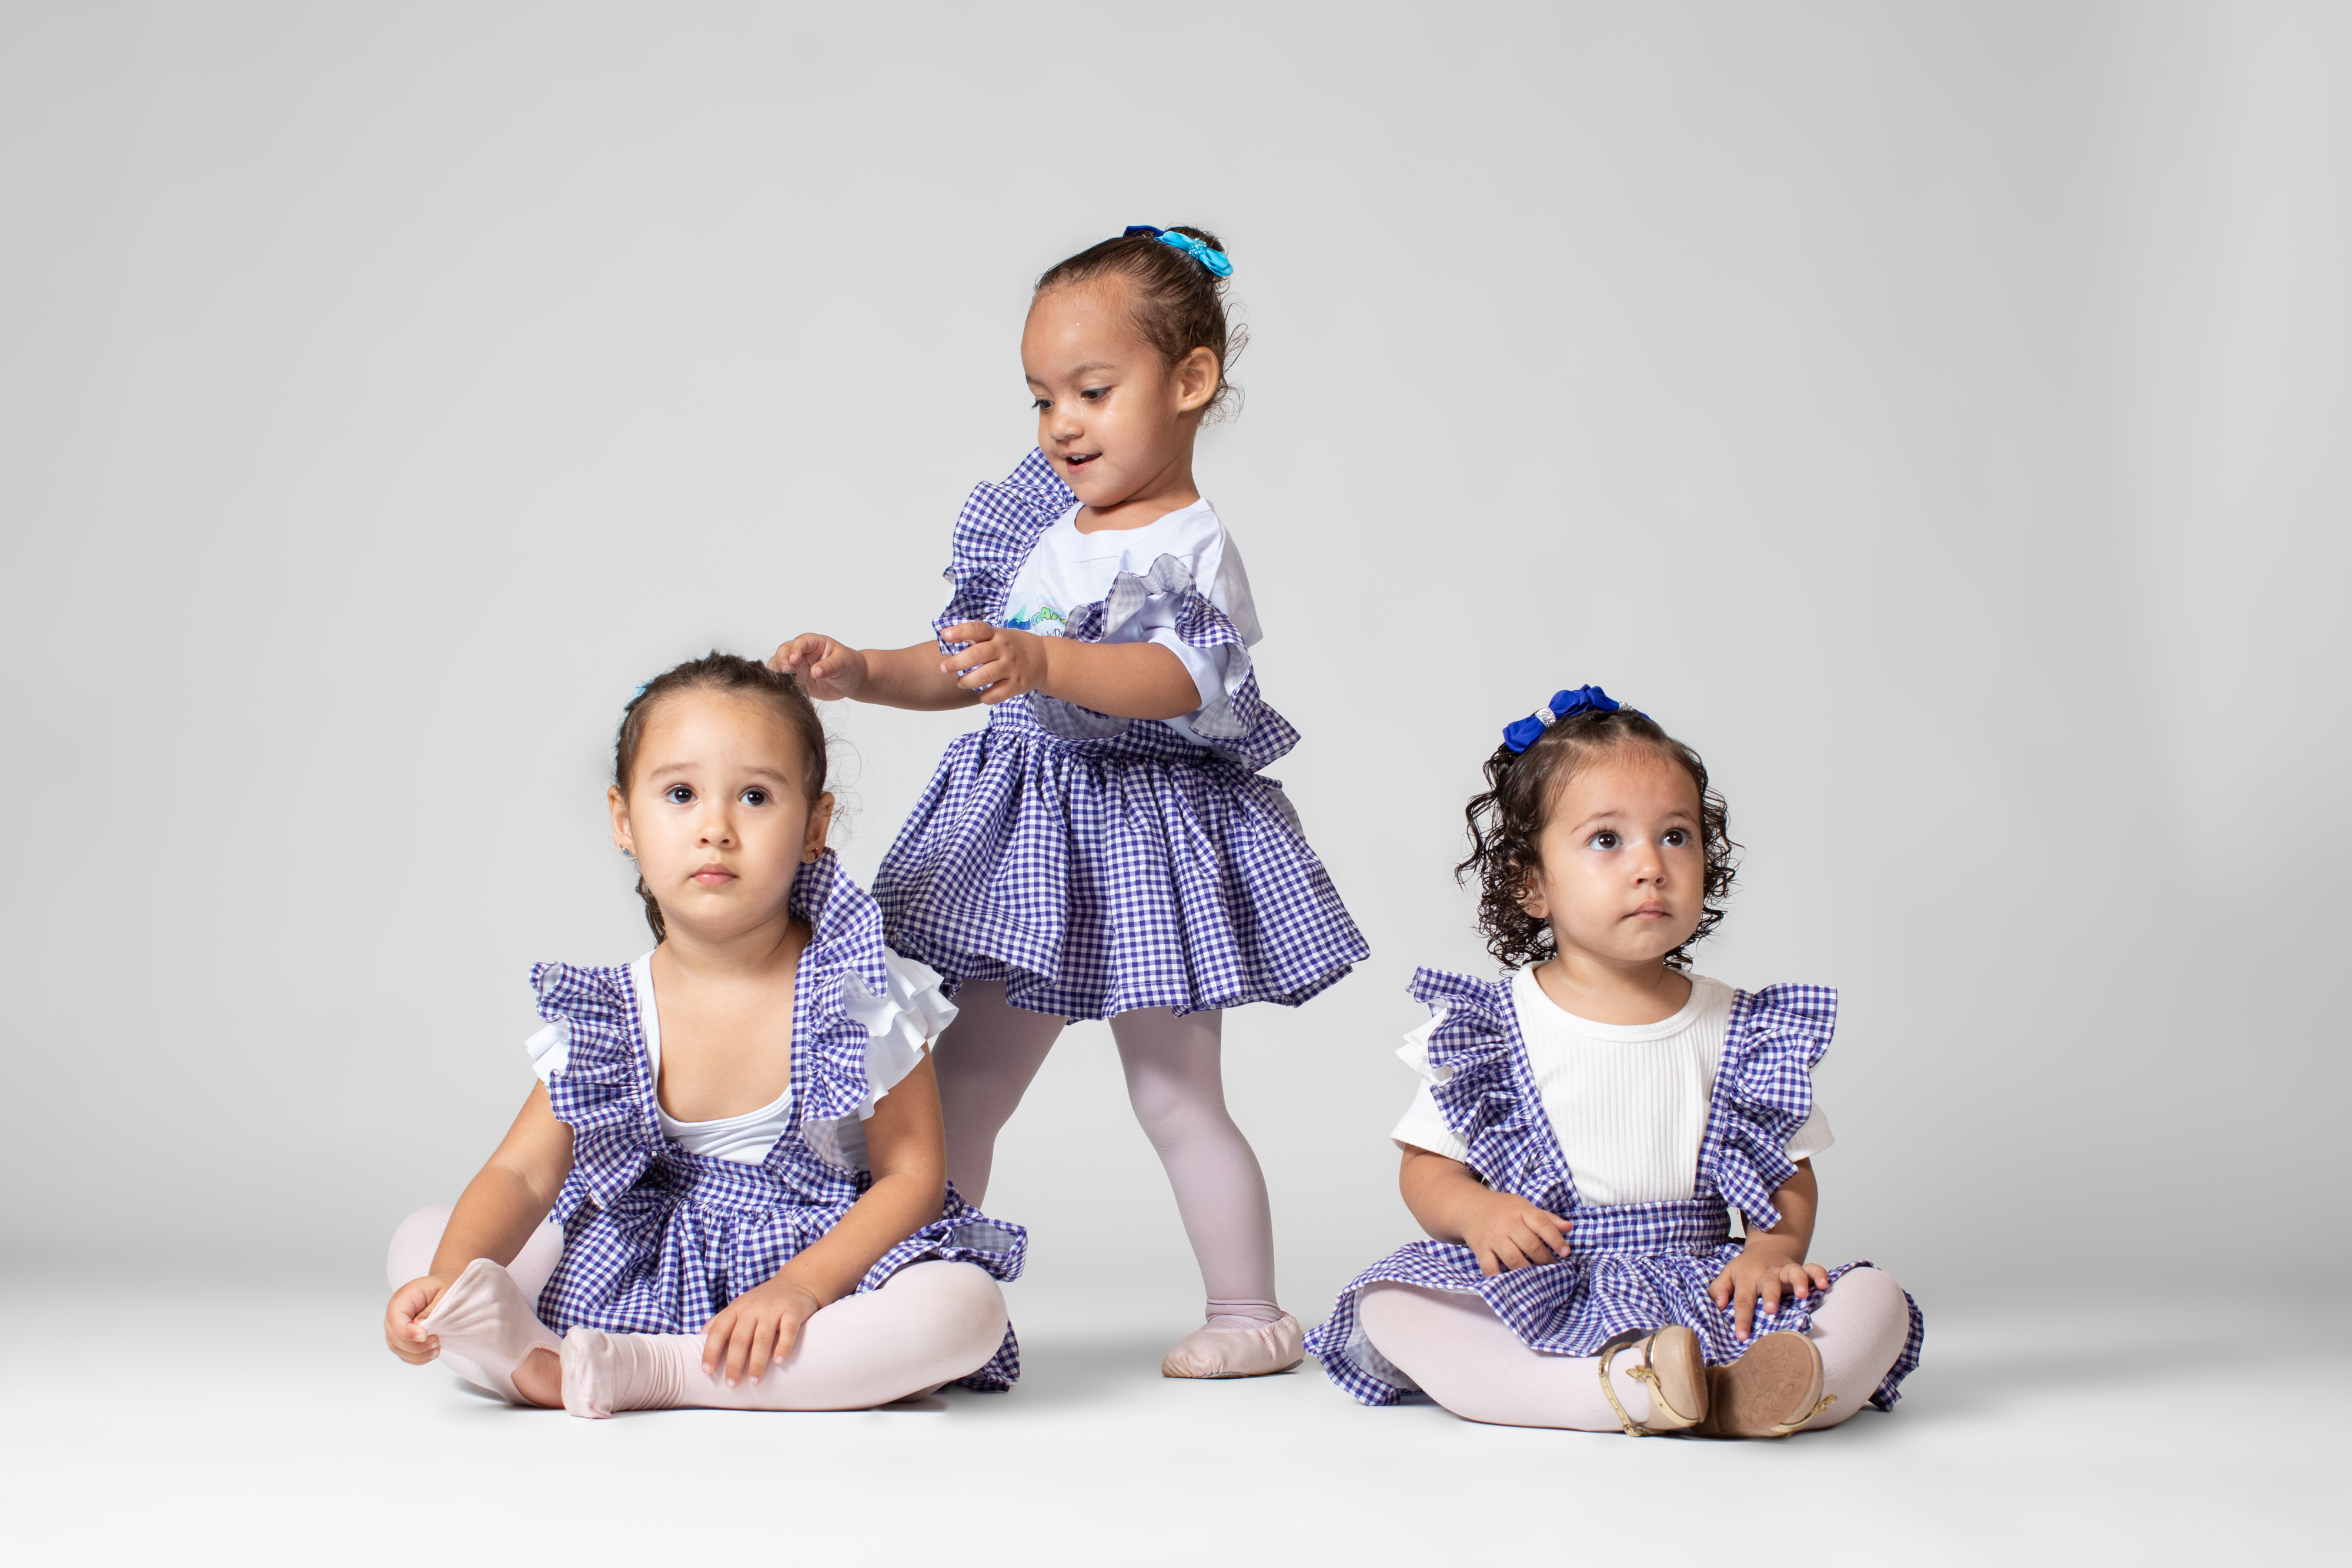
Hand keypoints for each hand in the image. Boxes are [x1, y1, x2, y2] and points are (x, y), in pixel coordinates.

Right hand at [384, 1274, 451, 1364]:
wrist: (444, 1289)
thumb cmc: (444, 1288)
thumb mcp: (445, 1292)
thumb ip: (432, 1308)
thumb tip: (419, 1324)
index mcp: (403, 1298)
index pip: (395, 1318)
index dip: (407, 1331)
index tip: (424, 1336)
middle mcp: (395, 1313)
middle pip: (395, 1337)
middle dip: (416, 1345)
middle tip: (436, 1341)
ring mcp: (396, 1328)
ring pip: (398, 1349)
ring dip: (418, 1354)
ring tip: (436, 1347)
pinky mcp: (402, 1339)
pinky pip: (404, 1354)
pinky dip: (418, 1358)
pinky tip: (431, 1353)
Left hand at [701, 1275, 824, 1386]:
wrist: (796, 1282)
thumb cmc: (762, 1301)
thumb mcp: (739, 1306)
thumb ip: (720, 1321)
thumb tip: (698, 1339)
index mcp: (736, 1309)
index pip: (719, 1331)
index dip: (711, 1350)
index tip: (707, 1371)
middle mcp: (752, 1308)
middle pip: (739, 1339)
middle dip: (734, 1364)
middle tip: (731, 1384)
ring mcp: (773, 1309)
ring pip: (762, 1338)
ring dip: (757, 1362)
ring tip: (754, 1381)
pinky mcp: (793, 1311)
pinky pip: (788, 1330)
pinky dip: (783, 1346)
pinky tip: (779, 1361)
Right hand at [770, 634, 867, 700]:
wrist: (851, 680)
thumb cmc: (849, 666)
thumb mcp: (843, 664)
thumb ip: (829, 667)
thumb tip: (815, 672)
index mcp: (815, 643)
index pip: (801, 642)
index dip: (795, 649)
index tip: (793, 660)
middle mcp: (803, 652)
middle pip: (784, 651)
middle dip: (781, 660)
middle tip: (784, 672)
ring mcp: (797, 666)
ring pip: (779, 664)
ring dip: (777, 671)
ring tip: (781, 681)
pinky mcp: (796, 679)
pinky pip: (782, 679)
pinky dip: (779, 682)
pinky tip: (782, 688)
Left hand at [939, 621, 1049, 704]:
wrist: (1044, 659)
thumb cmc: (1012, 647)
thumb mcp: (997, 636)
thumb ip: (976, 639)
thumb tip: (946, 642)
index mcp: (997, 635)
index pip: (977, 629)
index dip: (960, 631)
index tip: (944, 635)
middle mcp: (1004, 649)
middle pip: (978, 654)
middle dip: (957, 662)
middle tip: (943, 668)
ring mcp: (1011, 668)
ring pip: (985, 676)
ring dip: (968, 681)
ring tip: (960, 682)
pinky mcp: (1017, 685)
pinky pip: (997, 694)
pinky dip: (985, 697)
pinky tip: (980, 694)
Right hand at [1459, 1189, 1572, 1275]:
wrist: (1470, 1207)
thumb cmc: (1503, 1209)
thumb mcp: (1524, 1207)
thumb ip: (1547, 1218)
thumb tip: (1569, 1228)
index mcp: (1521, 1210)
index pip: (1542, 1224)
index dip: (1556, 1239)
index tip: (1566, 1252)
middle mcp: (1507, 1223)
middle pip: (1530, 1245)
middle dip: (1544, 1259)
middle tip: (1552, 1267)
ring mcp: (1493, 1237)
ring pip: (1513, 1259)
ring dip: (1527, 1271)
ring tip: (1536, 1275)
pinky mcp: (1481, 1249)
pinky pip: (1490, 1267)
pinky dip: (1500, 1278)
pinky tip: (1511, 1282)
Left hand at [1709, 1244, 1830, 1339]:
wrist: (1766, 1248)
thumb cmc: (1746, 1269)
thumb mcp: (1728, 1275)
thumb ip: (1719, 1289)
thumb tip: (1718, 1305)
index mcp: (1747, 1276)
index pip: (1743, 1299)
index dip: (1742, 1318)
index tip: (1741, 1336)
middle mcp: (1767, 1273)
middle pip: (1768, 1283)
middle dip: (1771, 1296)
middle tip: (1770, 1310)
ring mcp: (1784, 1269)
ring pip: (1793, 1271)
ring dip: (1798, 1282)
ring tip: (1803, 1295)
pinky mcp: (1800, 1267)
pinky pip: (1812, 1268)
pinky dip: (1819, 1274)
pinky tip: (1823, 1285)